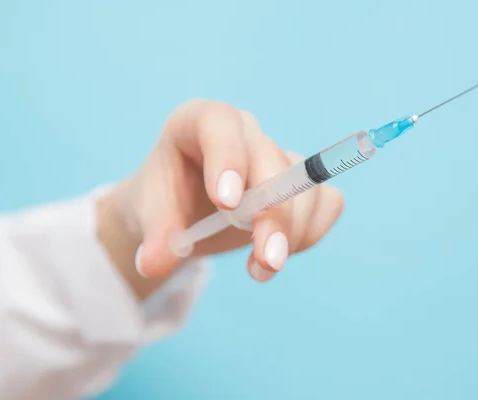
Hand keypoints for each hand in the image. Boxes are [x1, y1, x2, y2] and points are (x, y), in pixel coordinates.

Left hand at [98, 100, 343, 296]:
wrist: (184, 213)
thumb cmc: (166, 204)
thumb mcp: (150, 218)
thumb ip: (153, 239)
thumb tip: (153, 265)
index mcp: (197, 123)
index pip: (219, 122)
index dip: (228, 157)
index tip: (227, 204)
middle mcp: (243, 133)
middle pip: (271, 159)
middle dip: (273, 214)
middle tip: (267, 260)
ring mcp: (276, 154)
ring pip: (305, 184)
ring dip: (293, 232)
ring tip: (263, 268)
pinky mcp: (301, 183)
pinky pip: (326, 201)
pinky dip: (312, 231)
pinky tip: (283, 251)